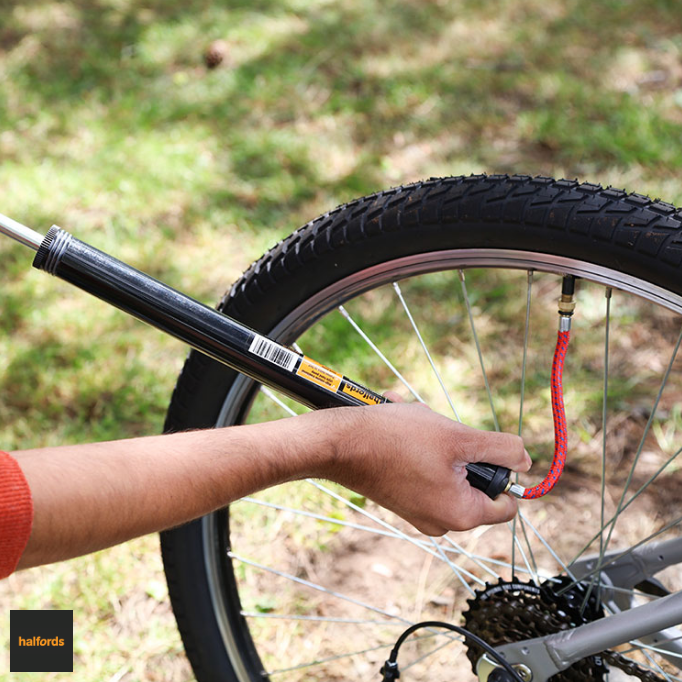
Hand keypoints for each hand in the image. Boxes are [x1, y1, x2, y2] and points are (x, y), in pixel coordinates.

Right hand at [316, 402, 530, 535]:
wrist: (340, 443)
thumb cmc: (395, 440)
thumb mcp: (458, 437)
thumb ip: (501, 449)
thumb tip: (526, 460)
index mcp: (461, 515)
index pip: (507, 503)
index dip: (502, 471)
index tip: (479, 449)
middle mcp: (441, 521)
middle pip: (475, 483)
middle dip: (463, 452)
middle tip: (441, 434)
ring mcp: (419, 511)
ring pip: (449, 471)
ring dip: (439, 444)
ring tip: (416, 427)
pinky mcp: (402, 498)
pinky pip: (426, 472)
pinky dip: (420, 449)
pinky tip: (401, 430)